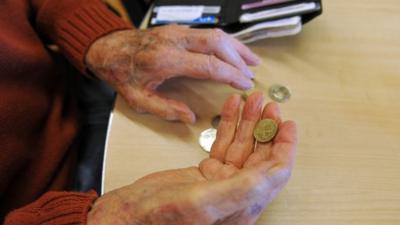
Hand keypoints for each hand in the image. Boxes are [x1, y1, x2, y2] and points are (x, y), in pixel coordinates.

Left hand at [85, 25, 259, 122]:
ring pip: (216, 34)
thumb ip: (165, 110)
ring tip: (251, 61)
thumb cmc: (123, 72)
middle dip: (239, 59)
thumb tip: (189, 116)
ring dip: (236, 47)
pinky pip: (208, 33)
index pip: (209, 65)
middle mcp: (175, 41)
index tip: (244, 83)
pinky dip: (225, 42)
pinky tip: (233, 50)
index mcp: (166, 59)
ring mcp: (177, 32)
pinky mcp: (179, 30)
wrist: (109, 49)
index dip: (231, 75)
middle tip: (251, 75)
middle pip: (218, 44)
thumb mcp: (138, 99)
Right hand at [87, 92, 296, 224]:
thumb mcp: (203, 203)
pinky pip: (223, 144)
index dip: (285, 147)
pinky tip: (231, 110)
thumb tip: (275, 172)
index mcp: (242, 206)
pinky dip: (228, 125)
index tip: (289, 125)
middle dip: (267, 128)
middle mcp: (236, 194)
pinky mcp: (206, 172)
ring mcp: (220, 181)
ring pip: (242, 146)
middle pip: (261, 155)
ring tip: (253, 101)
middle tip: (270, 106)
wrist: (129, 215)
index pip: (275, 173)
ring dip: (248, 122)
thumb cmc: (159, 218)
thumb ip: (242, 188)